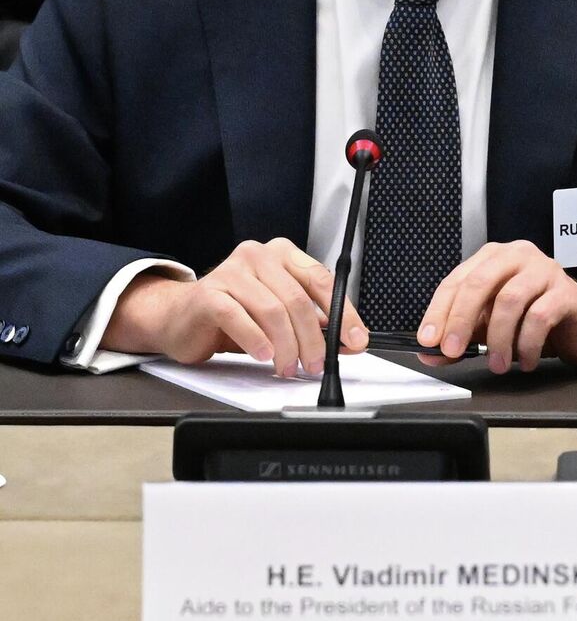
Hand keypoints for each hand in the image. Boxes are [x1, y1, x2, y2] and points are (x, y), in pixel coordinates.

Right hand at [103, 237, 367, 376]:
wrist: (178, 316)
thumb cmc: (232, 312)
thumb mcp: (279, 314)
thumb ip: (313, 323)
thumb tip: (349, 342)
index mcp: (283, 255)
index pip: (322, 281)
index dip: (342, 313)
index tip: (354, 340)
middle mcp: (258, 256)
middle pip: (297, 300)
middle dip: (313, 338)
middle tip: (316, 363)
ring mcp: (231, 272)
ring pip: (272, 311)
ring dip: (286, 345)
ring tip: (288, 366)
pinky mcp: (208, 294)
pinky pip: (239, 318)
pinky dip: (256, 341)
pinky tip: (264, 356)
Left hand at [413, 240, 576, 372]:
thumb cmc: (538, 317)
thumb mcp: (492, 326)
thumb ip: (462, 336)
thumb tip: (430, 353)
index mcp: (494, 259)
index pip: (457, 280)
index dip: (438, 311)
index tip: (428, 341)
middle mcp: (519, 257)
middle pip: (480, 283)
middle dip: (461, 320)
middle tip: (453, 351)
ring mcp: (546, 271)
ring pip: (510, 300)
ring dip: (498, 338)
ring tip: (498, 364)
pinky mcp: (568, 292)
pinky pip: (540, 316)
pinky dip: (527, 344)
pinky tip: (526, 360)